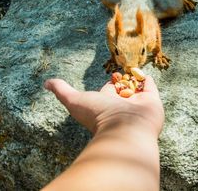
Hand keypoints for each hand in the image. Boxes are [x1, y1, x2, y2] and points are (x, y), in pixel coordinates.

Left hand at [44, 76, 163, 136]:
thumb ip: (62, 91)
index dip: (109, 83)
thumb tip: (46, 83)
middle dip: (122, 81)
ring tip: (134, 68)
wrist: (124, 129)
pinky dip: (146, 80)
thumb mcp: (75, 101)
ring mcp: (137, 104)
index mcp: (106, 104)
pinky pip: (149, 87)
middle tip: (123, 71)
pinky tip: (143, 73)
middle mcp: (122, 105)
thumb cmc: (98, 116)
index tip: (110, 76)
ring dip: (134, 78)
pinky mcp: (152, 101)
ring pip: (136, 88)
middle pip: (122, 89)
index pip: (108, 90)